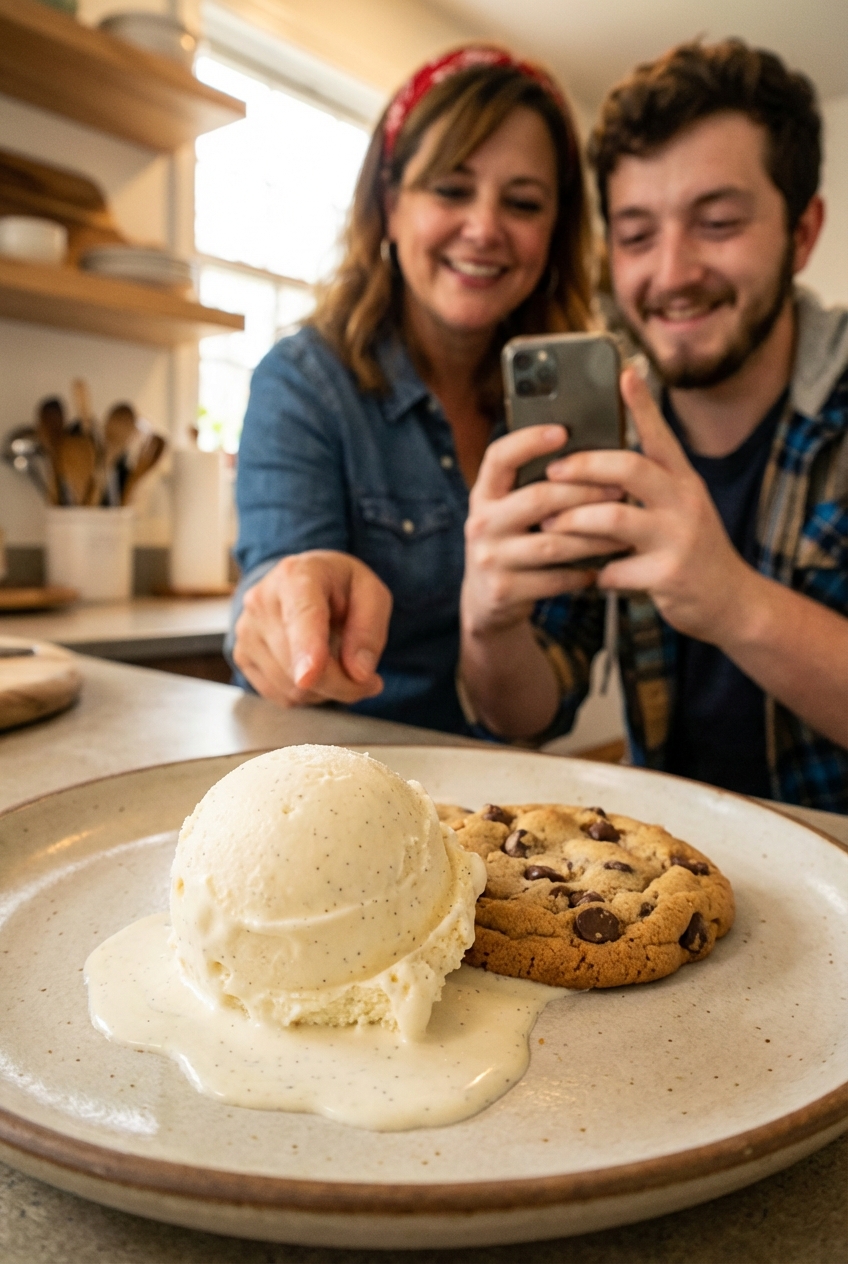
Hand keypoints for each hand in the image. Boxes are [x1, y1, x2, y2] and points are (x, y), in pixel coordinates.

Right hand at [232, 550, 391, 706]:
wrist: (298, 582)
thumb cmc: (338, 585)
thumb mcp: (371, 593)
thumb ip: (369, 631)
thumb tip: (359, 674)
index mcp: (297, 576)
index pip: (301, 617)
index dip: (307, 649)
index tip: (309, 677)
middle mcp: (262, 601)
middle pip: (300, 665)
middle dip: (342, 683)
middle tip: (367, 678)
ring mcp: (247, 631)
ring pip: (292, 688)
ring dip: (326, 690)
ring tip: (337, 662)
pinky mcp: (241, 656)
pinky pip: (281, 696)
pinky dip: (305, 694)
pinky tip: (313, 669)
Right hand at [461, 423, 622, 636]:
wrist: (487, 602)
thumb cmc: (512, 545)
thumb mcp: (509, 513)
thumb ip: (532, 488)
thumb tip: (590, 457)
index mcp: (484, 495)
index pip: (499, 457)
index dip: (529, 441)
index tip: (563, 431)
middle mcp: (481, 523)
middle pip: (539, 498)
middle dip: (585, 492)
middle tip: (621, 488)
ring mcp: (491, 558)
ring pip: (554, 542)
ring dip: (595, 537)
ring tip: (624, 533)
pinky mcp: (505, 590)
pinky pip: (556, 578)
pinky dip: (584, 573)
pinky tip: (602, 568)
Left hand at [543, 367, 749, 642]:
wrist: (731, 601)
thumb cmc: (691, 548)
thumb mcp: (680, 507)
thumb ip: (649, 485)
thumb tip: (597, 460)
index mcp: (684, 480)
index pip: (660, 435)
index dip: (642, 404)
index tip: (624, 373)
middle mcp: (685, 502)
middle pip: (629, 468)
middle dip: (583, 466)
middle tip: (552, 471)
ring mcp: (678, 538)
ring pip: (612, 518)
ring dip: (573, 521)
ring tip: (550, 525)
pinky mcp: (668, 575)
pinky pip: (615, 569)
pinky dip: (595, 573)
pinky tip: (588, 575)